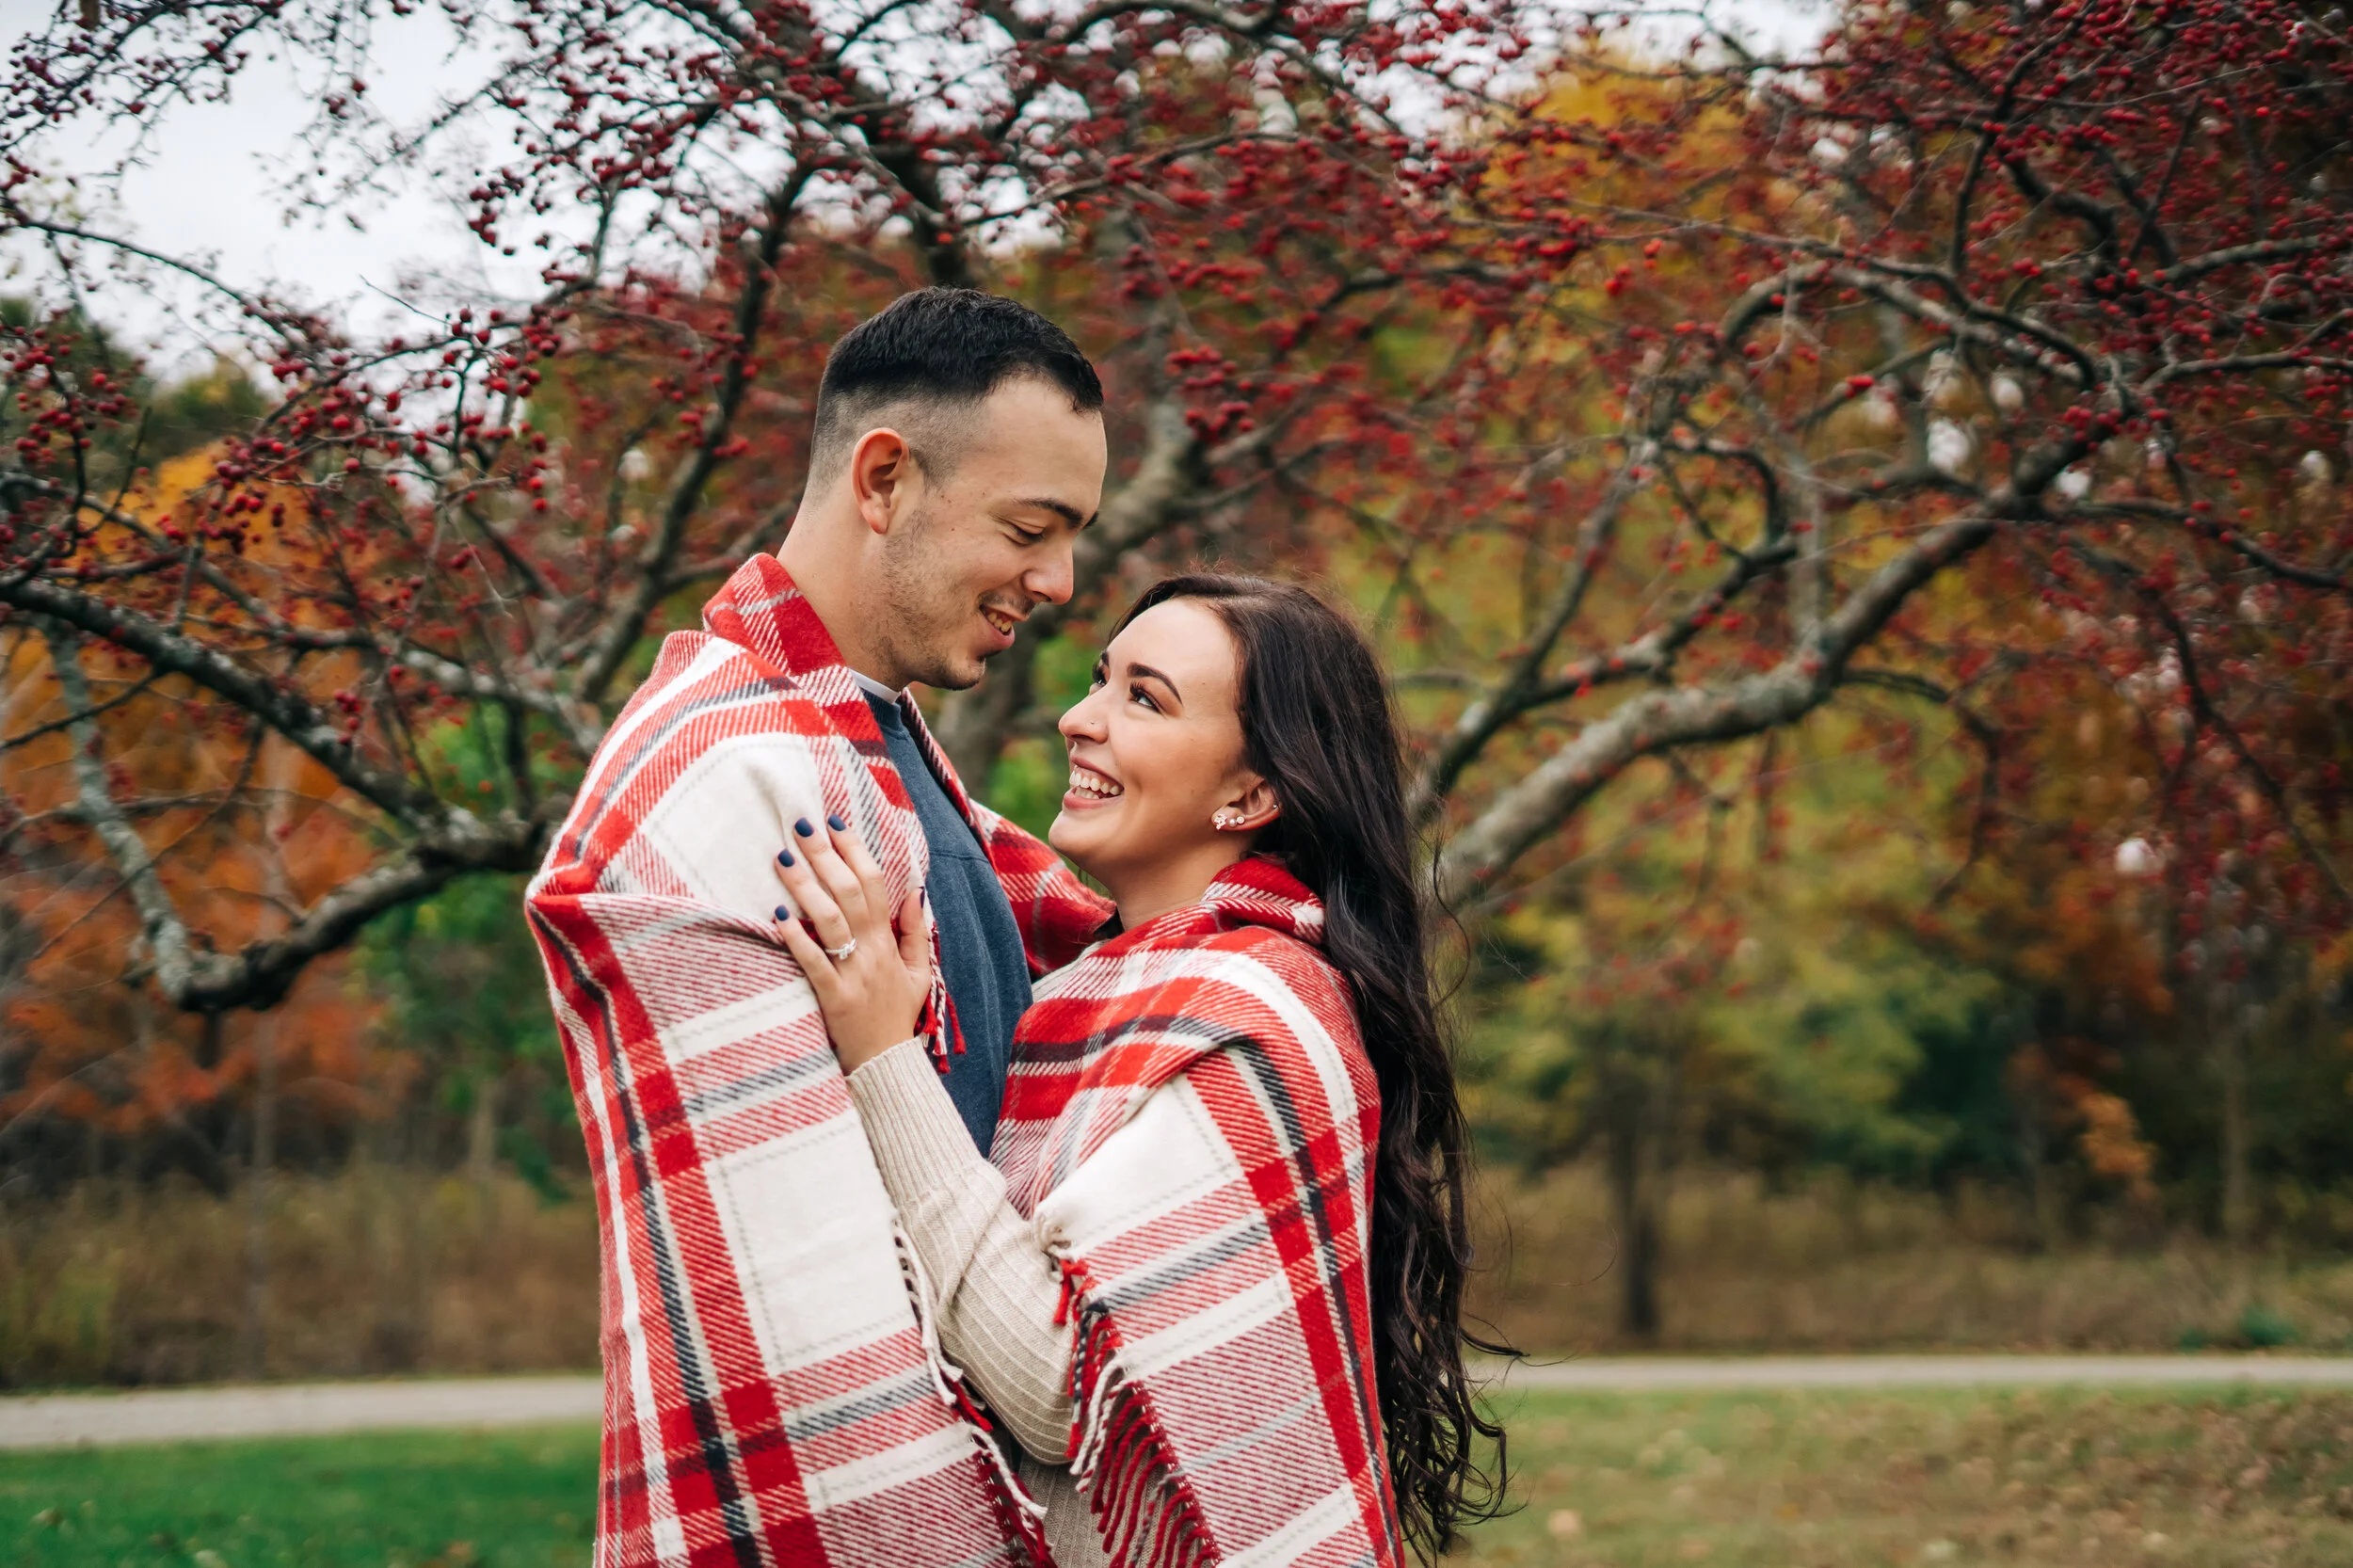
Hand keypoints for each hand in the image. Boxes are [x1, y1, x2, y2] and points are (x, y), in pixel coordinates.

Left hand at [770, 813, 933, 1073]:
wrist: (887, 1067)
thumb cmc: (896, 1017)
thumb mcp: (919, 974)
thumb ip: (914, 933)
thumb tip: (913, 891)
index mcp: (889, 943)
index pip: (876, 885)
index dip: (855, 851)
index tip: (834, 823)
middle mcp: (872, 953)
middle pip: (849, 893)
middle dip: (824, 855)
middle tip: (800, 825)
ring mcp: (853, 975)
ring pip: (830, 920)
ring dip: (805, 886)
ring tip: (783, 858)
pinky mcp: (833, 999)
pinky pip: (813, 963)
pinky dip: (796, 937)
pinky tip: (778, 914)